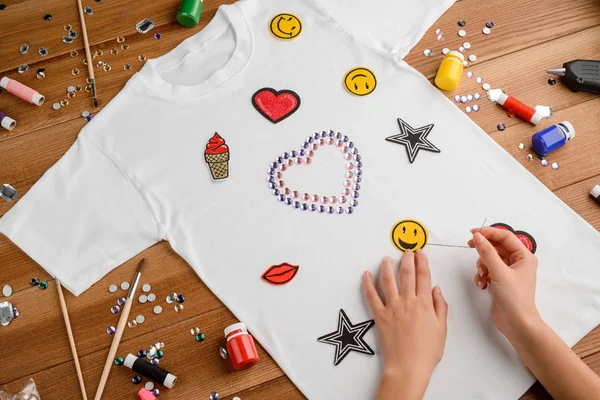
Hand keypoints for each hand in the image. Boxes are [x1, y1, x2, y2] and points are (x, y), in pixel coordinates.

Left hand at [362, 251, 447, 389]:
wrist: (408, 367)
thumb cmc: (427, 351)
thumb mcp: (442, 328)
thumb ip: (440, 306)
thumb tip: (436, 289)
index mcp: (424, 304)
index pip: (424, 276)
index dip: (422, 262)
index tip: (420, 253)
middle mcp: (408, 301)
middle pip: (407, 273)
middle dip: (407, 258)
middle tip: (407, 250)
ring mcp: (392, 307)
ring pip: (388, 280)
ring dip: (387, 266)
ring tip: (386, 258)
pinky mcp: (379, 315)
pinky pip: (371, 296)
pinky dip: (367, 283)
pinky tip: (366, 274)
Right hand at [468, 227, 540, 341]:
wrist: (517, 324)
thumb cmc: (514, 297)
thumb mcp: (499, 272)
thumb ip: (487, 252)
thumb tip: (477, 236)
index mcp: (524, 256)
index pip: (505, 237)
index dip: (488, 232)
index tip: (472, 233)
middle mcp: (518, 262)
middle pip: (497, 247)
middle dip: (483, 250)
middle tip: (468, 245)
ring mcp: (509, 272)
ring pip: (490, 259)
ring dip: (482, 265)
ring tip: (482, 276)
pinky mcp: (501, 281)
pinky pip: (488, 270)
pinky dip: (483, 275)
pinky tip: (482, 284)